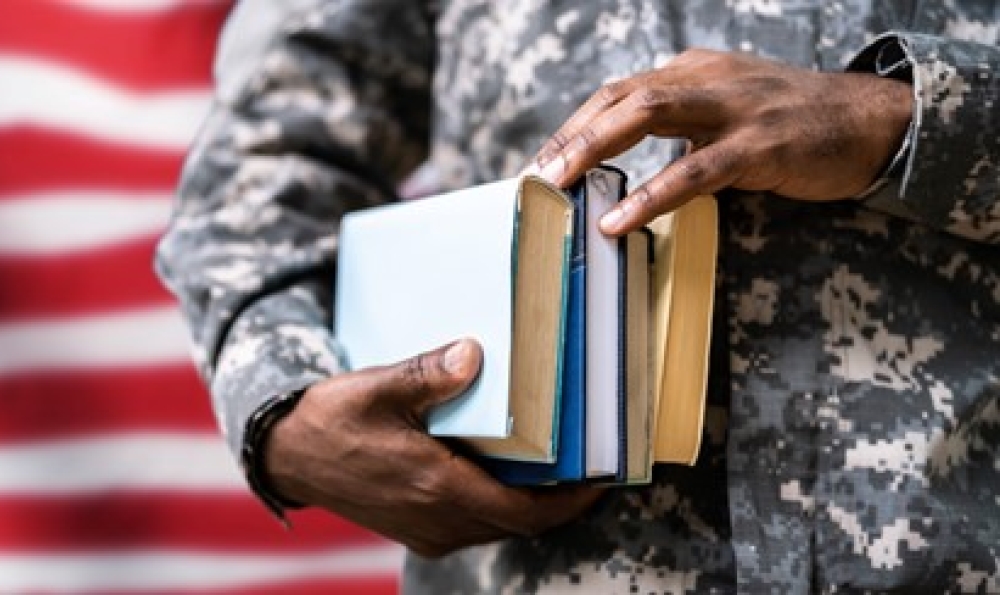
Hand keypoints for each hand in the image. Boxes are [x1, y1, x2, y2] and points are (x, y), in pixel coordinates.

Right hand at [262, 338, 602, 557]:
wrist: (287, 455)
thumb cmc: (331, 421)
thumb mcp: (377, 389)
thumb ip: (427, 373)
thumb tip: (474, 353)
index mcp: (436, 487)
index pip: (525, 512)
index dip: (571, 501)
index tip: (603, 479)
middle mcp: (437, 519)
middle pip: (520, 523)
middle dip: (560, 502)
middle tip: (590, 467)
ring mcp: (426, 530)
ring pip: (498, 527)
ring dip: (531, 505)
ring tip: (558, 469)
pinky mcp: (416, 528)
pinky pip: (475, 525)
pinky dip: (501, 506)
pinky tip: (507, 475)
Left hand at [528, 49, 912, 234]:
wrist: (871, 120)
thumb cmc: (794, 122)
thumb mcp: (729, 111)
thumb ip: (682, 127)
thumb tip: (630, 163)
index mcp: (694, 71)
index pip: (619, 92)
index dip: (577, 125)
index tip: (546, 159)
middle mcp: (706, 78)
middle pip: (621, 97)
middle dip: (573, 136)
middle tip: (539, 174)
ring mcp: (733, 108)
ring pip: (646, 116)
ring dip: (594, 150)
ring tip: (560, 185)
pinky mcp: (760, 145)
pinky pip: (695, 171)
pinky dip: (651, 196)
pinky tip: (620, 220)